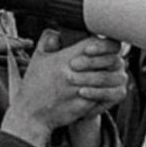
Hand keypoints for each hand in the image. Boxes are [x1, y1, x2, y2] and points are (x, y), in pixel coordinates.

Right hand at [1, 29, 127, 146]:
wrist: (30, 115)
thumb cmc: (34, 87)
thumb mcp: (37, 59)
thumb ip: (48, 40)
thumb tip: (59, 32)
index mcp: (63, 59)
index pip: (95, 44)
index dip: (107, 43)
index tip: (109, 46)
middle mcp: (72, 74)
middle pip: (107, 61)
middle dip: (114, 60)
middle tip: (114, 61)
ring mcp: (78, 91)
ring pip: (108, 80)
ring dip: (112, 77)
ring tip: (110, 76)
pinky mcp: (83, 106)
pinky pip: (103, 97)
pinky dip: (105, 93)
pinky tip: (103, 91)